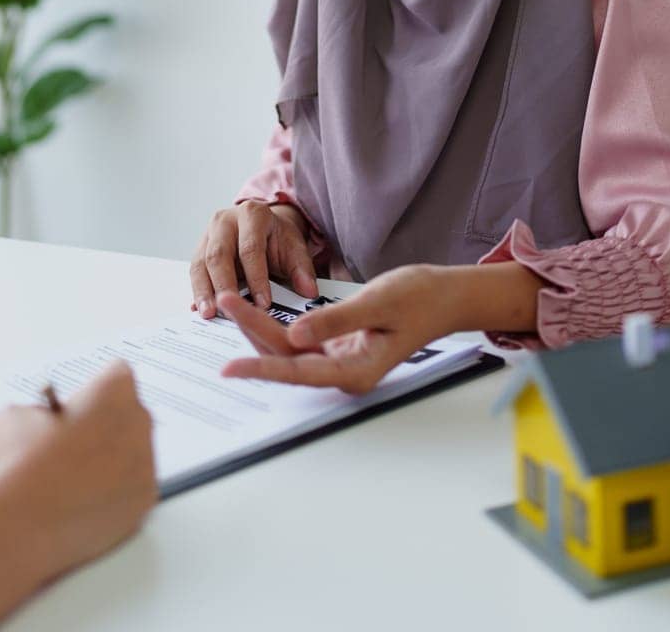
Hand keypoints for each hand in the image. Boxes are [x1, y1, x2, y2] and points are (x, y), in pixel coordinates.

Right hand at [0, 359, 156, 580]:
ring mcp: (147, 461)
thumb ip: (41, 410)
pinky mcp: (145, 499)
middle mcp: (139, 419)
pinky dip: (115, 493)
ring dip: (112, 461)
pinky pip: (133, 488)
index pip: (115, 374)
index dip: (93, 392)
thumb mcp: (18, 416)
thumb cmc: (21, 463)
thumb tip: (42, 421)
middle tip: (75, 446)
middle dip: (106, 426)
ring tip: (75, 481)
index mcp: (115, 388)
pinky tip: (86, 502)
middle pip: (129, 414)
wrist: (24, 524)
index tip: (77, 409)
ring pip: (134, 453)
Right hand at [190, 200, 317, 315]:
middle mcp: (225, 221)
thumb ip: (302, 269)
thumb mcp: (295, 248)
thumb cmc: (278, 239)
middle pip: (219, 254)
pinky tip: (200, 310)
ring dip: (204, 291)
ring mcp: (208, 234)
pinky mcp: (199, 250)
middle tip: (228, 310)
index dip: (256, 277)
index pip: (251, 248)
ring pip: (201, 263)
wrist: (264, 228)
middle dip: (223, 285)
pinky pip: (195, 272)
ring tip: (208, 314)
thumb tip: (309, 292)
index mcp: (252, 214)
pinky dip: (197, 292)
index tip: (263, 304)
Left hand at [217, 264, 460, 393]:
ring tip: (233, 303)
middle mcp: (344, 372)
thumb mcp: (377, 302)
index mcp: (355, 371)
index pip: (297, 372)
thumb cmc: (419, 298)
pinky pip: (300, 341)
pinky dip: (278, 326)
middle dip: (253, 332)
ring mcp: (341, 360)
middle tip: (225, 303)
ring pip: (290, 349)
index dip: (261, 369)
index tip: (230, 369)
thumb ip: (335, 319)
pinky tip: (258, 314)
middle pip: (286, 358)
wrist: (445, 296)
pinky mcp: (339, 346)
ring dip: (261, 327)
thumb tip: (295, 333)